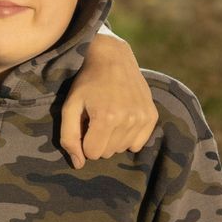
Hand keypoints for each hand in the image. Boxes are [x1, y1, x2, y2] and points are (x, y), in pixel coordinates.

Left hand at [63, 32, 158, 167]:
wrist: (113, 57)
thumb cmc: (87, 82)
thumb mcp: (69, 106)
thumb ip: (69, 137)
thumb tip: (79, 164)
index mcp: (106, 117)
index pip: (92, 153)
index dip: (84, 141)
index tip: (85, 124)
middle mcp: (128, 119)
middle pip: (108, 152)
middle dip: (98, 139)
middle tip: (96, 117)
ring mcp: (143, 117)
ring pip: (122, 148)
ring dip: (112, 138)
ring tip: (109, 115)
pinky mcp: (152, 116)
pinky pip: (138, 144)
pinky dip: (128, 136)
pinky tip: (122, 118)